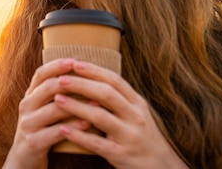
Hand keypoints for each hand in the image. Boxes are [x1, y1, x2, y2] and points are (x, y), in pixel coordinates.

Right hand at [3, 58, 91, 168]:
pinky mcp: (33, 142)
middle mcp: (26, 106)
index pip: (41, 74)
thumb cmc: (42, 131)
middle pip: (47, 87)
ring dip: (78, 105)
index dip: (57, 65)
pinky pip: (56, 131)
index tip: (75, 60)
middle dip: (70, 81)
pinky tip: (88, 123)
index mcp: (30, 96)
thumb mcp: (44, 110)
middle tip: (91, 79)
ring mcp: (28, 124)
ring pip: (54, 109)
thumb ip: (56, 95)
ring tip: (98, 103)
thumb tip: (83, 75)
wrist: (23, 161)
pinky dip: (74, 126)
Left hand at [52, 61, 188, 168]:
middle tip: (60, 79)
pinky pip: (97, 144)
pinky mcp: (122, 155)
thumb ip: (118, 98)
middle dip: (81, 84)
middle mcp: (136, 117)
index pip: (115, 80)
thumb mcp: (136, 113)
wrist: (164, 168)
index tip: (74, 63)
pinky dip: (78, 136)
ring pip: (101, 117)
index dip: (94, 70)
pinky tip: (62, 129)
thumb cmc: (142, 136)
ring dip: (76, 106)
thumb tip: (90, 76)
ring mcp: (130, 136)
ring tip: (57, 99)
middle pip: (106, 94)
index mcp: (137, 103)